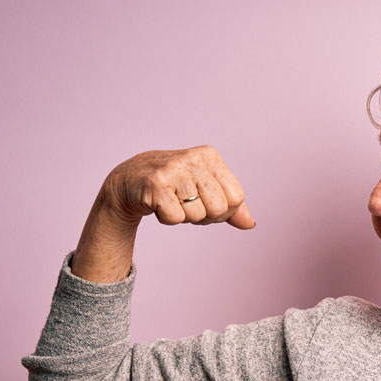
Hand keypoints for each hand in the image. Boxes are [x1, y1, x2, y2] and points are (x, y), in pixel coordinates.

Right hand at [99, 144, 254, 228]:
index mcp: (210, 156)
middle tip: (185, 203)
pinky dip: (167, 219)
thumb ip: (230, 206)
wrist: (130, 180)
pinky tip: (158, 204)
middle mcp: (193, 158)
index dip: (223, 210)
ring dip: (184, 217)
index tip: (205, 201)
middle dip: (204, 215)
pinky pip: (176, 219)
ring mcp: (174, 170)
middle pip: (219, 209)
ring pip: (197, 215)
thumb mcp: (205, 190)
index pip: (236, 198)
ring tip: (171, 200)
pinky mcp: (156, 184)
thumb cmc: (174, 186)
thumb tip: (250, 223)